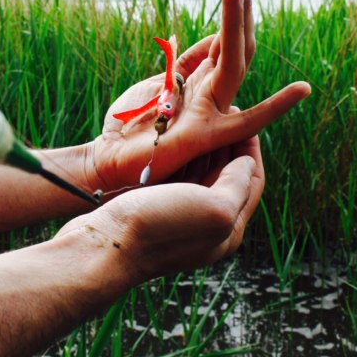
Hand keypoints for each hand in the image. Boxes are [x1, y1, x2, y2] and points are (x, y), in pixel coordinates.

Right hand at [58, 134, 264, 281]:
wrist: (105, 242)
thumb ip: (237, 185)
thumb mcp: (213, 208)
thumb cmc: (159, 225)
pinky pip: (178, 176)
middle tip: (223, 114)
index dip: (250, 150)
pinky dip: (183, 156)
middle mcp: (207, 223)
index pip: (252, 182)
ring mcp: (180, 215)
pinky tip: (179, 138)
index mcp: (228, 229)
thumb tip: (246, 163)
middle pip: (228, 177)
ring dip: (206, 148)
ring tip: (203, 120)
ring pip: (202, 174)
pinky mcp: (157, 207)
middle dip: (228, 145)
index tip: (243, 122)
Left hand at [86, 0, 309, 193]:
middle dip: (240, 3)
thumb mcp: (158, 80)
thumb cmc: (130, 122)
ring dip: (238, 22)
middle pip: (235, 43)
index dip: (234, 6)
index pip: (224, 37)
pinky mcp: (208, 135)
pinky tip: (301, 89)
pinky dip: (276, 107)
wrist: (108, 158)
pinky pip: (248, 120)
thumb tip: (209, 36)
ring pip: (235, 62)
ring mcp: (212, 111)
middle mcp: (211, 92)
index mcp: (200, 79)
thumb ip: (185, 62)